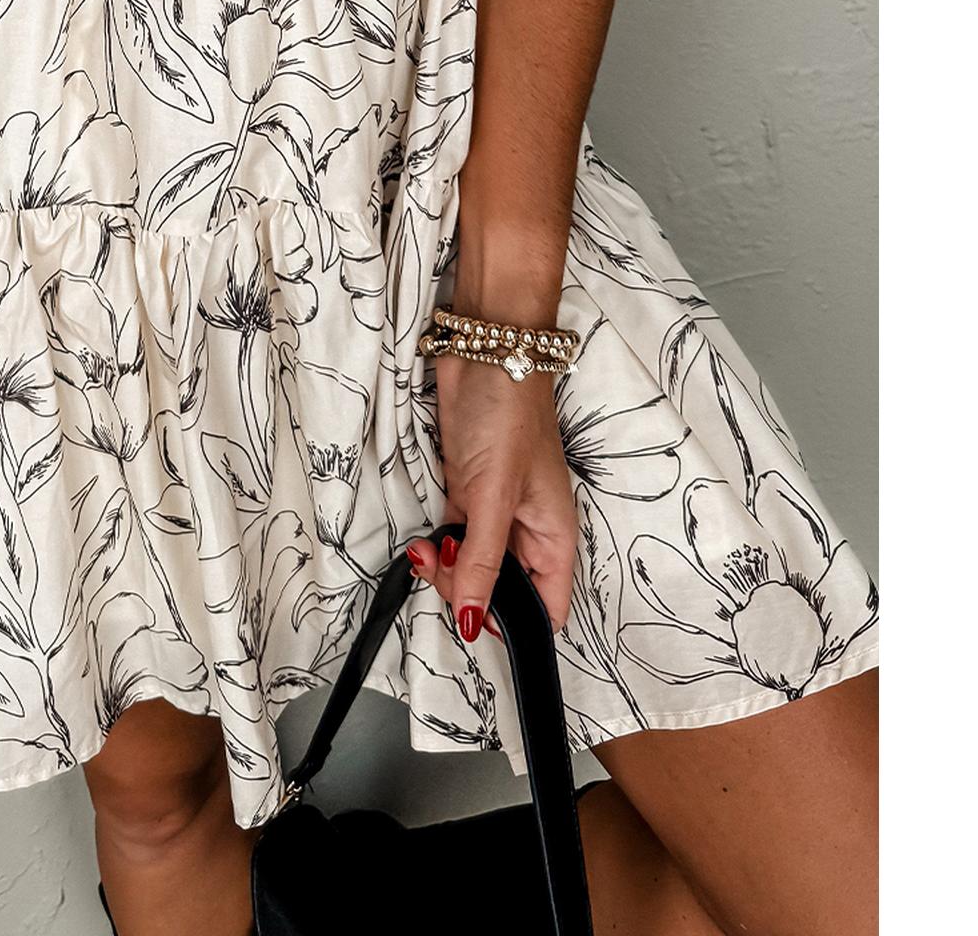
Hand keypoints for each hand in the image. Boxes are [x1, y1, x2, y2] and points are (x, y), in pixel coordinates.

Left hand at [406, 354, 575, 641]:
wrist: (485, 353)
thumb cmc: (507, 415)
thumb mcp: (494, 494)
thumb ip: (482, 559)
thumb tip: (474, 622)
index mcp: (553, 538)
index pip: (546, 609)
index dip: (514, 626)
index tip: (475, 619)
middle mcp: (528, 531)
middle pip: (501, 591)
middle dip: (466, 590)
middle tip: (441, 563)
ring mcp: (496, 511)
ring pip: (472, 565)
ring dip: (446, 567)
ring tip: (426, 547)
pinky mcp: (468, 491)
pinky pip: (454, 536)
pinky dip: (437, 544)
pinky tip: (424, 537)